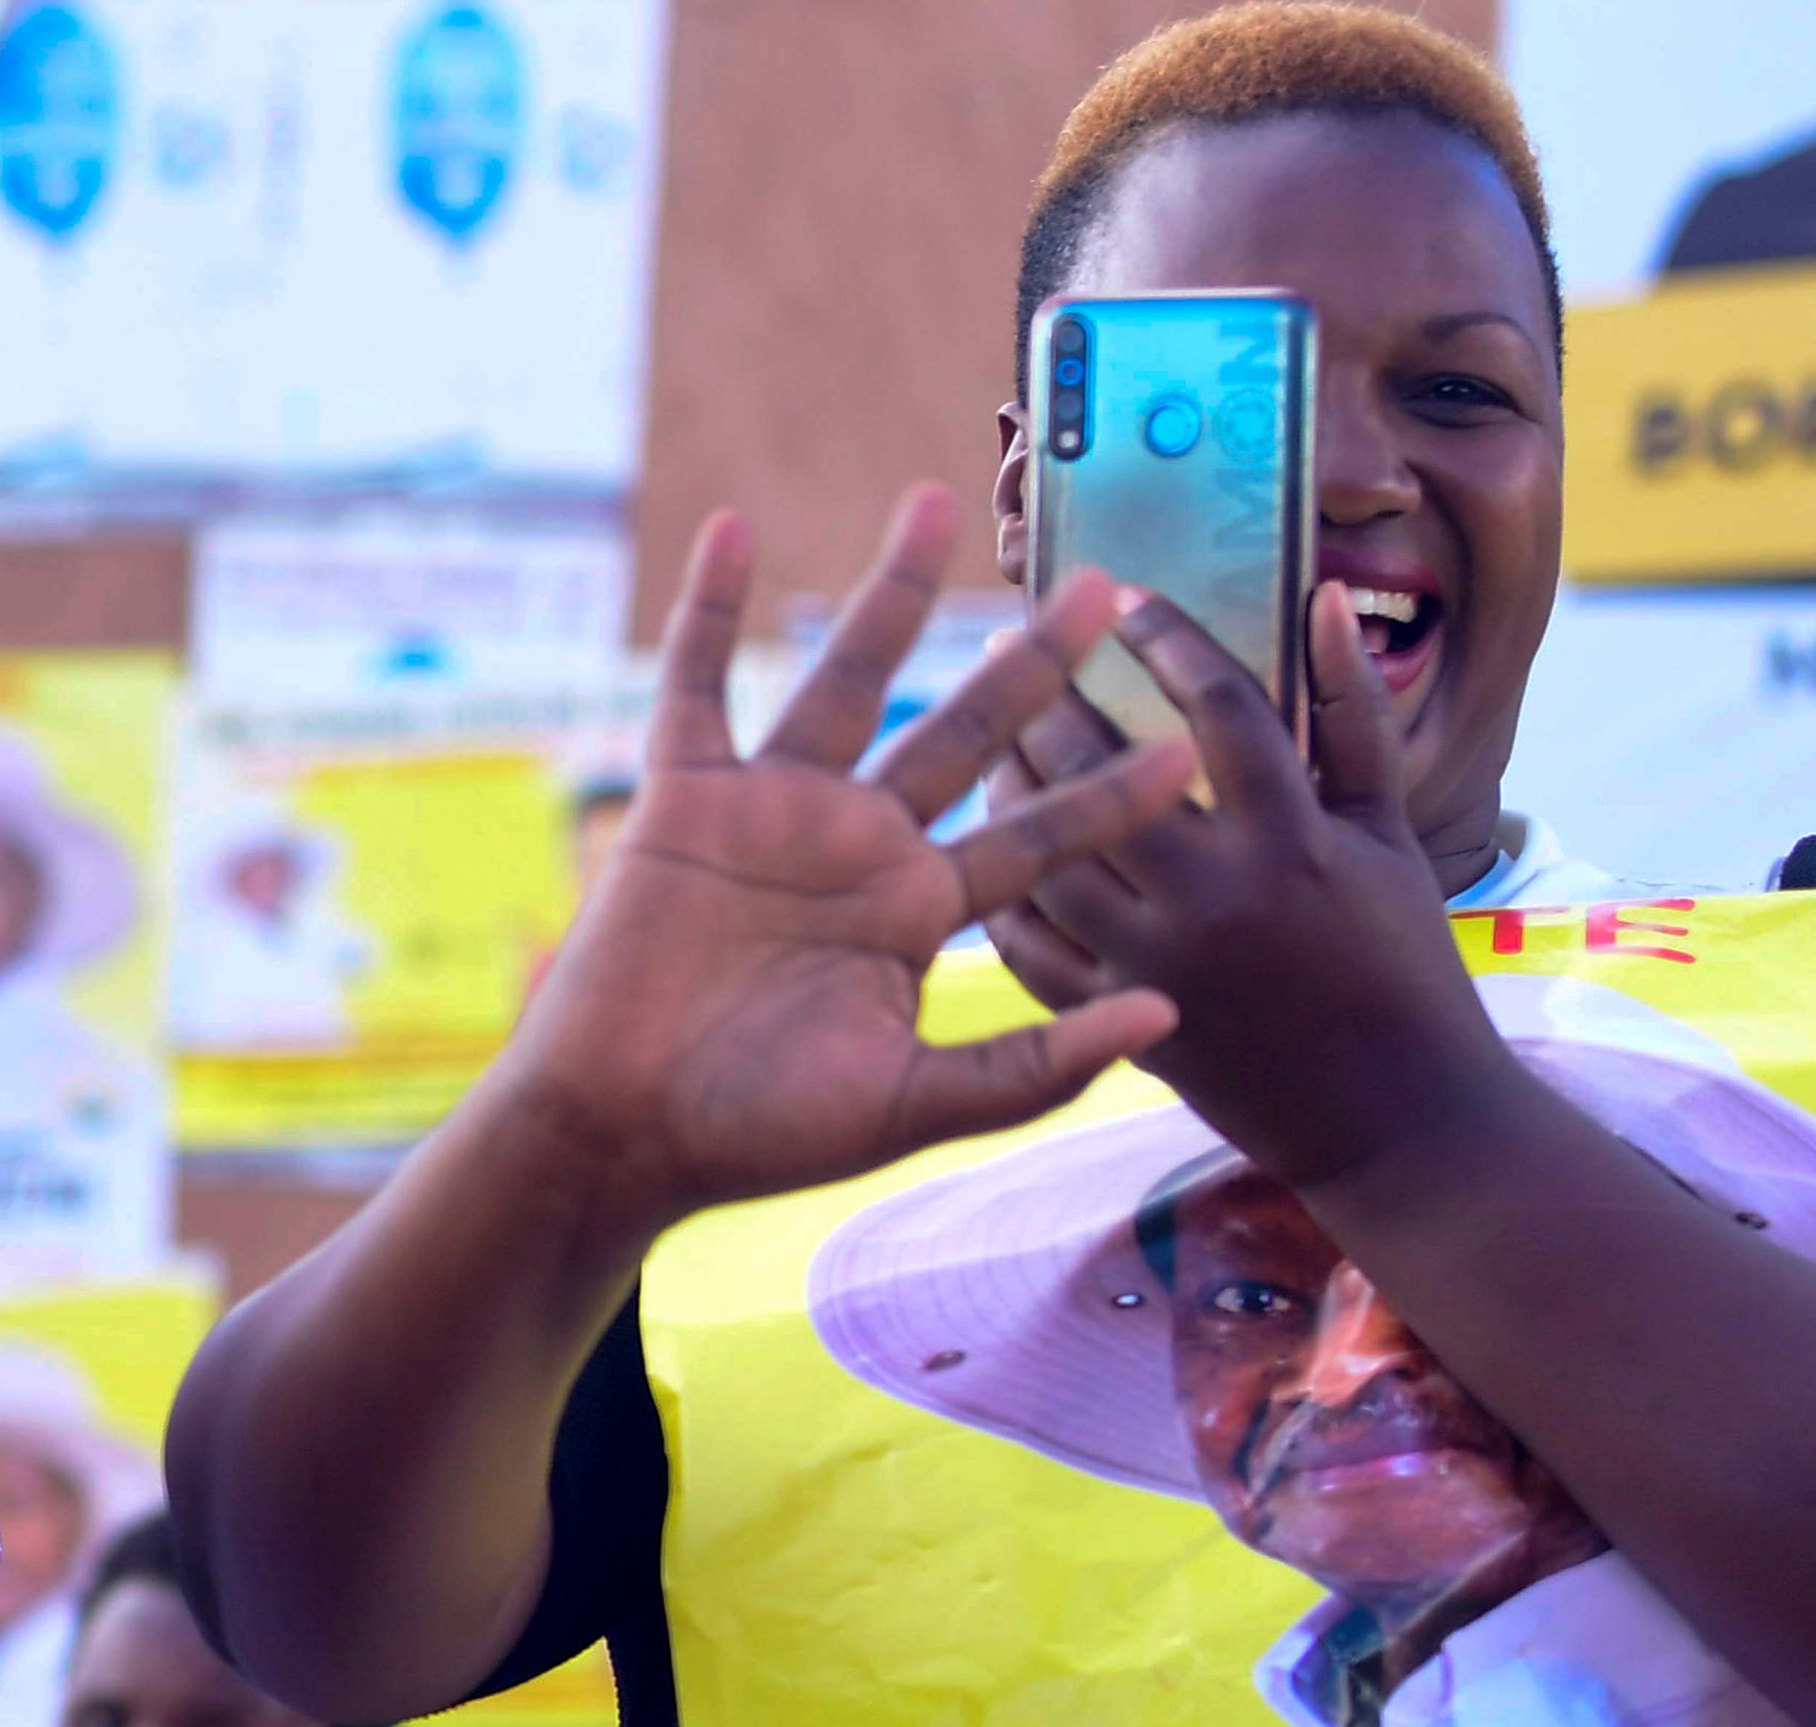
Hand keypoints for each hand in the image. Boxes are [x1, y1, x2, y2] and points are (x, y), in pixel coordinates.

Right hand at [500, 486, 1194, 1230]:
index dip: (1112, 793)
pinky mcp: (686, 800)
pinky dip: (710, 611)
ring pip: (848, 680)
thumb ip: (1030, 1068)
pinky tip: (733, 530)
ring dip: (889, 593)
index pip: (1037, 838)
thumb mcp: (912, 1107)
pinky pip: (697, 685)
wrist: (623, 1131)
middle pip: (965, 729)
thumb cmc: (758, 1133)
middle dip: (1036, 662)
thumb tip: (1164, 1018)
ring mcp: (773, 813)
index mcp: (917, 915)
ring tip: (935, 503)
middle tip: (1105, 585)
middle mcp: (858, 847)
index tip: (1192, 746)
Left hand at [992, 583, 1514, 1189]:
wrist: (1395, 1118)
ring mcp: (1158, 965)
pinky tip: (989, 847)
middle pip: (1103, 774)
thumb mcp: (1394, 833)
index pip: (1218, 710)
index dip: (1167, 641)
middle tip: (1018, 643)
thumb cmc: (1405, 961)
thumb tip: (1321, 597)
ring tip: (995, 740)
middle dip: (1052, 695)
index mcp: (1296, 840)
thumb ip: (1356, 714)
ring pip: (1047, 859)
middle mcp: (1218, 897)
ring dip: (1011, 790)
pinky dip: (1005, 897)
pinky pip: (1032, 953)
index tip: (1128, 596)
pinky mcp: (1119, 1022)